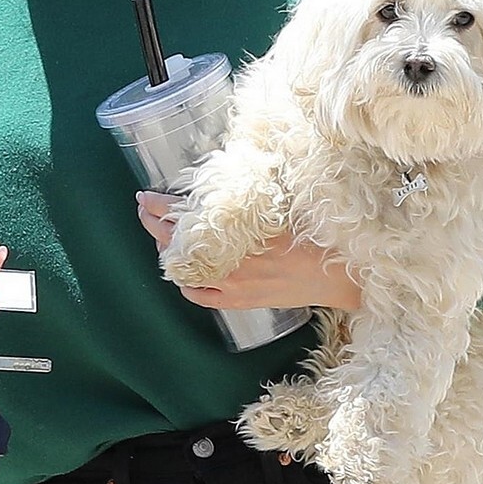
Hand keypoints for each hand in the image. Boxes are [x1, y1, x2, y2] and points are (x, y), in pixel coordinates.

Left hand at [137, 191, 361, 311]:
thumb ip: (249, 198)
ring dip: (167, 251)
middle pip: (175, 241)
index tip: (145, 196)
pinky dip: (185, 281)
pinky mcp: (237, 301)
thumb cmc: (317, 234)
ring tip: (160, 236)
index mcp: (238, 230)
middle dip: (154, 223)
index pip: (183, 215)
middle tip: (144, 209)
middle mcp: (228, 258)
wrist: (338, 273)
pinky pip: (198, 295)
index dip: (160, 205)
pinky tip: (182, 271)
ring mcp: (230, 284)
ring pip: (182, 268)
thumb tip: (227, 182)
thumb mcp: (282, 203)